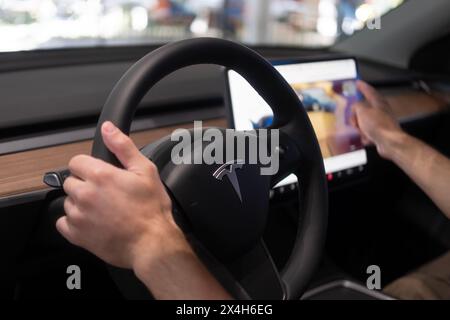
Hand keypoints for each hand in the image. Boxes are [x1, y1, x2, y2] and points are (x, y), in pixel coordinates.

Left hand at [57, 121, 183, 269]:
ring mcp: (79, 216)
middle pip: (71, 181)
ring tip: (103, 210)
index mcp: (100, 175)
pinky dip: (74, 222)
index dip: (89, 166)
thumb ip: (123, 147)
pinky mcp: (77, 235)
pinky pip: (63, 223)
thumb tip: (108, 129)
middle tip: (106, 194)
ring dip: (80, 204)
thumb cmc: (151, 209)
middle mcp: (85, 194)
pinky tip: (92, 222)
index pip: (76, 161)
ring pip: (68, 202)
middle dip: (85, 185)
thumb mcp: (145, 171)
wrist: (151, 243)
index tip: (100, 174)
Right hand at [351, 81, 404, 159]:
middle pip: (363, 110)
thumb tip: (354, 107)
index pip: (369, 91)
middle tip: (353, 120)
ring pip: (363, 122)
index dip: (362, 86)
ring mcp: (380, 122)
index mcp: (378, 102)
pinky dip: (365, 136)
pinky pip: (366, 133)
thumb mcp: (362, 112)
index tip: (357, 83)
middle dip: (356, 116)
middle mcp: (381, 111)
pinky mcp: (379, 133)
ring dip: (359, 127)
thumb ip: (356, 106)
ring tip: (361, 131)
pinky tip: (367, 138)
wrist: (389, 142)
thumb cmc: (378, 125)